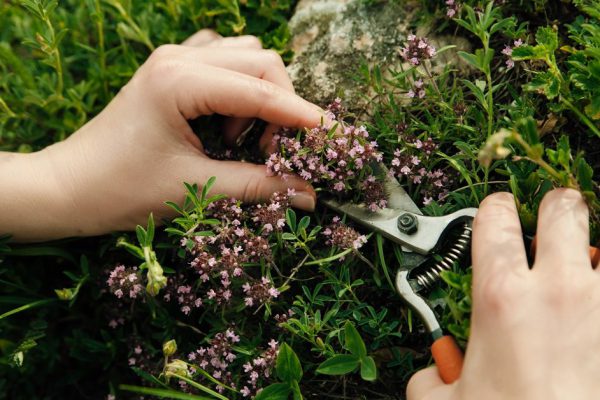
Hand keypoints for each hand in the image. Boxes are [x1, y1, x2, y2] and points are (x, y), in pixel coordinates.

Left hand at [1, 31, 323, 241]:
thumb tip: (309, 194)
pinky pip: (222, 60)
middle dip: (282, 108)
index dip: (304, 115)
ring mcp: (173, 58)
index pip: (263, 91)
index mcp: (180, 82)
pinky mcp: (170, 69)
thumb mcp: (196, 190)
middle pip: (262, 63)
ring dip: (260, 96)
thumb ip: (259, 186)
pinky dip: (239, 86)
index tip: (334, 136)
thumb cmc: (122, 190)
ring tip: (242, 139)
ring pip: (246, 57)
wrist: (71, 187)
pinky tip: (227, 118)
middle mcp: (178, 58)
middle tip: (274, 152)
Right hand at [407, 189, 599, 399]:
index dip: (493, 209)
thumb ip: (431, 376)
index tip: (497, 215)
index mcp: (502, 297)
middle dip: (556, 207)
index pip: (495, 218)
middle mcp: (559, 290)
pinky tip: (594, 311)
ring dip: (595, 251)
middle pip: (564, 208)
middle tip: (550, 224)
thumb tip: (436, 372)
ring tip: (583, 270)